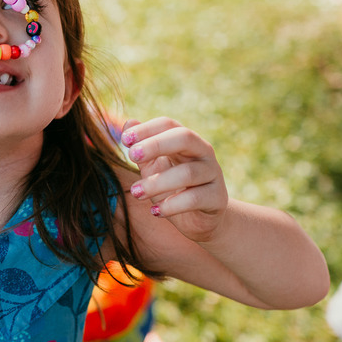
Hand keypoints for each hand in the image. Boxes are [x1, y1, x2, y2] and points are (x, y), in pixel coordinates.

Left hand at [122, 117, 228, 242]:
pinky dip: (171, 205)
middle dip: (156, 144)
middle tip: (132, 156)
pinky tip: (155, 212)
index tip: (124, 140)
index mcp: (186, 140)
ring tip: (136, 193)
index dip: (146, 129)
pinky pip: (194, 199)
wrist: (199, 219)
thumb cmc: (173, 188)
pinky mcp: (217, 198)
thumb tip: (128, 122)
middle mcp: (203, 152)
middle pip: (185, 137)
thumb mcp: (154, 168)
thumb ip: (142, 149)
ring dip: (157, 183)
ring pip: (187, 173)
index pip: (168, 124)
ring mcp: (213, 174)